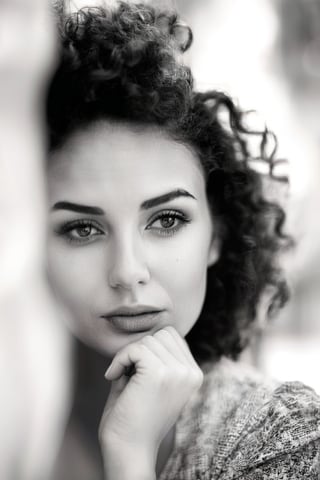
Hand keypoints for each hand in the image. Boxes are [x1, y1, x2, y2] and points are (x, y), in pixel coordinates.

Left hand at [99, 326, 202, 478]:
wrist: (129, 450)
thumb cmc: (135, 418)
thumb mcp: (154, 383)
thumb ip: (154, 358)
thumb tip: (143, 333)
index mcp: (193, 374)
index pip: (172, 337)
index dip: (148, 349)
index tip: (134, 369)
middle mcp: (190, 372)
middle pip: (162, 334)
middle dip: (139, 349)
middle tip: (125, 372)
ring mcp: (177, 372)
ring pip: (147, 340)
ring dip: (127, 355)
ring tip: (120, 377)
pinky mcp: (159, 373)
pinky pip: (135, 348)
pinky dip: (119, 359)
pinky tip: (113, 377)